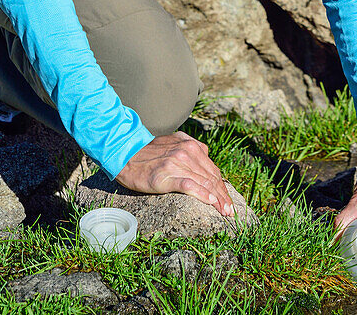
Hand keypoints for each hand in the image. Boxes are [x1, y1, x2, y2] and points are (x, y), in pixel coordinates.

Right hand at [115, 131, 233, 216]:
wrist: (126, 154)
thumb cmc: (150, 152)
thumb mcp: (174, 144)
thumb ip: (191, 150)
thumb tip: (207, 161)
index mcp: (192, 145)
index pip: (213, 169)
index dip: (222, 187)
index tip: (228, 202)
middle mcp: (188, 152)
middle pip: (211, 177)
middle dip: (223, 196)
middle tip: (230, 212)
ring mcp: (178, 163)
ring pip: (203, 182)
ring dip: (217, 199)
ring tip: (224, 211)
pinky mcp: (166, 175)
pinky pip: (188, 185)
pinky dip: (201, 194)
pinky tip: (210, 202)